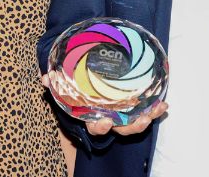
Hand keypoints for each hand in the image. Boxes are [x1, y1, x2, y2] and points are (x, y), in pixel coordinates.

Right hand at [40, 72, 168, 136]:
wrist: (89, 81)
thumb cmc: (78, 86)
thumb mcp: (66, 84)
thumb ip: (55, 82)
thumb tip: (44, 78)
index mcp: (93, 117)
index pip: (95, 127)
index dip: (100, 127)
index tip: (105, 122)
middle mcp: (110, 119)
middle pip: (121, 130)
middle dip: (132, 128)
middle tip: (141, 121)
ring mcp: (123, 115)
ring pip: (136, 124)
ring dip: (148, 119)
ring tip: (157, 110)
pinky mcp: (135, 107)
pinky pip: (146, 111)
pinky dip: (156, 110)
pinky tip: (164, 104)